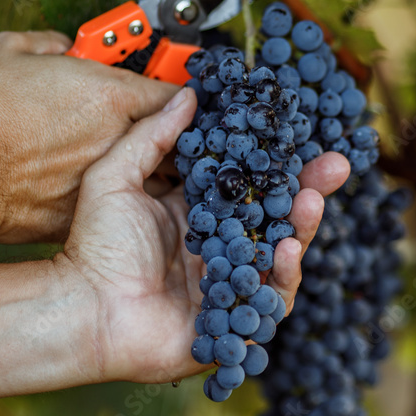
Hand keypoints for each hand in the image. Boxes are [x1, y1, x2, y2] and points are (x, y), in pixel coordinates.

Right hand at [0, 31, 178, 243]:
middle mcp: (118, 139)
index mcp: (112, 95)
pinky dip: (98, 194)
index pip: (173, 95)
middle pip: (161, 137)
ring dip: (132, 164)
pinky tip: (76, 184)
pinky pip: (103, 200)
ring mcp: (104, 180)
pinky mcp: (83, 212)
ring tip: (108, 156)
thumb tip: (61, 47)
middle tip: (139, 124)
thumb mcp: (8, 50)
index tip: (169, 94)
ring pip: (137, 174)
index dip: (173, 93)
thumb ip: (49, 44)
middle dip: (153, 129)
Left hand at [0, 87, 350, 406]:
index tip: (305, 137)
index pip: (252, 183)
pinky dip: (284, 275)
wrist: (81, 307)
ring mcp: (232, 284)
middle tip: (335, 166)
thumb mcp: (117, 177)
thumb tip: (188, 93)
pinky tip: (287, 250)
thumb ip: (154, 136)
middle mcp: (222, 247)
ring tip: (310, 202)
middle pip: (278, 216)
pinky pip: (272, 300)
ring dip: (302, 228)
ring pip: (283, 254)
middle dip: (310, 190)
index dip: (281, 162)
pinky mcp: (235, 321)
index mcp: (201, 213)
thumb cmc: (93, 246)